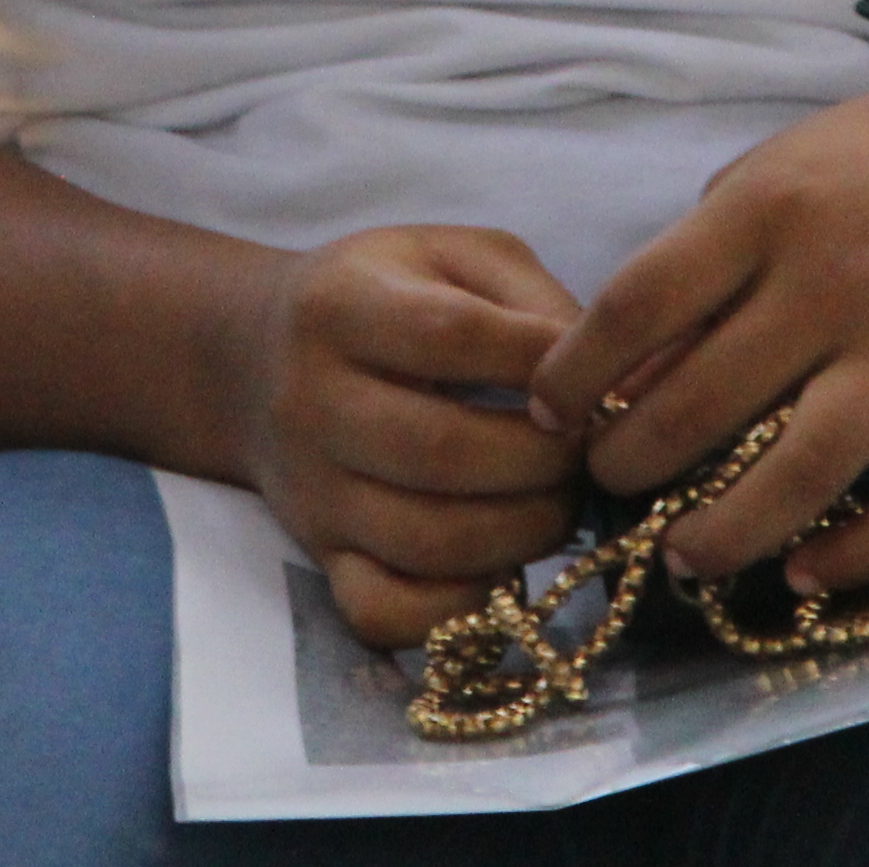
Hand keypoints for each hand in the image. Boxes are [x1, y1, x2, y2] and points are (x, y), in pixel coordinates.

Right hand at [233, 226, 586, 649]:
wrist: (255, 357)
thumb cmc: (386, 297)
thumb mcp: (454, 257)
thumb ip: (533, 302)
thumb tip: (613, 387)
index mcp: (342, 305)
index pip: (451, 334)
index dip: (539, 361)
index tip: (588, 378)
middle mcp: (311, 400)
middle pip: (440, 450)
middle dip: (544, 462)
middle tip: (585, 456)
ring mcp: (311, 489)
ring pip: (423, 541)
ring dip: (521, 535)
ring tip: (556, 506)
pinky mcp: (318, 555)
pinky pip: (383, 611)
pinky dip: (459, 606)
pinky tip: (501, 567)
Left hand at [532, 58, 868, 596]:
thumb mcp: (781, 169)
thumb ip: (709, 253)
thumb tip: (633, 361)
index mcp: (769, 211)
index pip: (641, 303)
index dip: (577, 370)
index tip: (546, 411)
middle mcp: (833, 282)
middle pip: (704, 401)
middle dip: (634, 464)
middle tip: (609, 489)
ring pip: (803, 470)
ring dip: (728, 532)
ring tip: (685, 556)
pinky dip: (855, 553)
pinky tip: (805, 575)